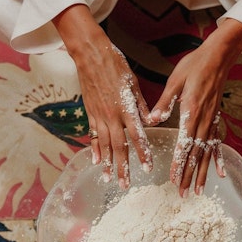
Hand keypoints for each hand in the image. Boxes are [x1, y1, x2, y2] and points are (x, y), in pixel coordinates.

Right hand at [53, 4, 151, 188]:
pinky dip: (95, 149)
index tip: (147, 169)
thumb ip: (140, 105)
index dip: (142, 154)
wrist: (90, 55)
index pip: (137, 137)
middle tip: (125, 185)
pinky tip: (96, 161)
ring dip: (108, 164)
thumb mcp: (133, 83)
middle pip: (119, 147)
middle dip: (123, 167)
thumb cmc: (115, 65)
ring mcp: (99, 116)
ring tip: (109, 179)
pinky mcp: (90, 112)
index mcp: (126, 108)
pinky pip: (93, 135)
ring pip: (104, 145)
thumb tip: (151, 121)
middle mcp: (112, 116)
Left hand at [148, 18, 241, 196]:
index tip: (174, 179)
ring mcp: (212, 121)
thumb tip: (151, 120)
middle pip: (196, 154)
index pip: (184, 143)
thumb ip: (164, 102)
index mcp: (191, 112)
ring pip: (207, 153)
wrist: (218, 56)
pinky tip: (220, 173)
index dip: (180, 163)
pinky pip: (217, 143)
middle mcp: (204, 120)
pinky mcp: (216, 119)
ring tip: (200, 191)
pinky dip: (218, 160)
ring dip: (203, 173)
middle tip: (183, 194)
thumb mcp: (175, 81)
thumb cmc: (194, 65)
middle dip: (189, 175)